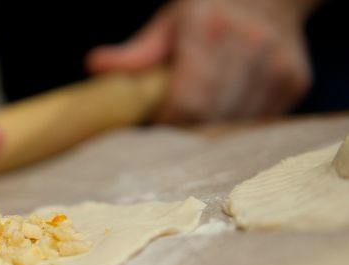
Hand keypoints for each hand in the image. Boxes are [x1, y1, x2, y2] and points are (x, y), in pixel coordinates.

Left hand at [86, 0, 315, 122]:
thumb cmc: (209, 9)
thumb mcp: (168, 22)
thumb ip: (136, 52)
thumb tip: (94, 64)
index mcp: (210, 30)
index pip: (187, 102)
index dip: (168, 121)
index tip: (156, 120)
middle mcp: (250, 46)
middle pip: (209, 118)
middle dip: (186, 128)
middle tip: (173, 119)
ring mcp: (277, 66)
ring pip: (234, 125)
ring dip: (211, 128)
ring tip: (200, 107)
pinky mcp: (294, 81)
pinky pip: (258, 121)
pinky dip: (237, 121)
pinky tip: (228, 102)